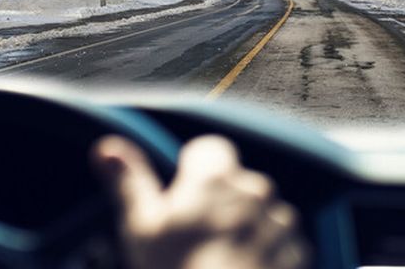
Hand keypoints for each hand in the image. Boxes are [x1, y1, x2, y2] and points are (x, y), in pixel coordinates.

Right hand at [94, 135, 308, 268]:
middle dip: (222, 204)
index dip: (196, 172)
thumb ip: (129, 180)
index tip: (185, 197)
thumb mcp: (141, 227)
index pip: (211, 151)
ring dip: (247, 228)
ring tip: (221, 262)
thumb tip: (106, 147)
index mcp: (214, 178)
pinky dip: (269, 254)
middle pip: (237, 184)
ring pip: (261, 213)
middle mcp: (253, 190)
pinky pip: (283, 242)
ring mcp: (279, 221)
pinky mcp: (298, 251)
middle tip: (197, 240)